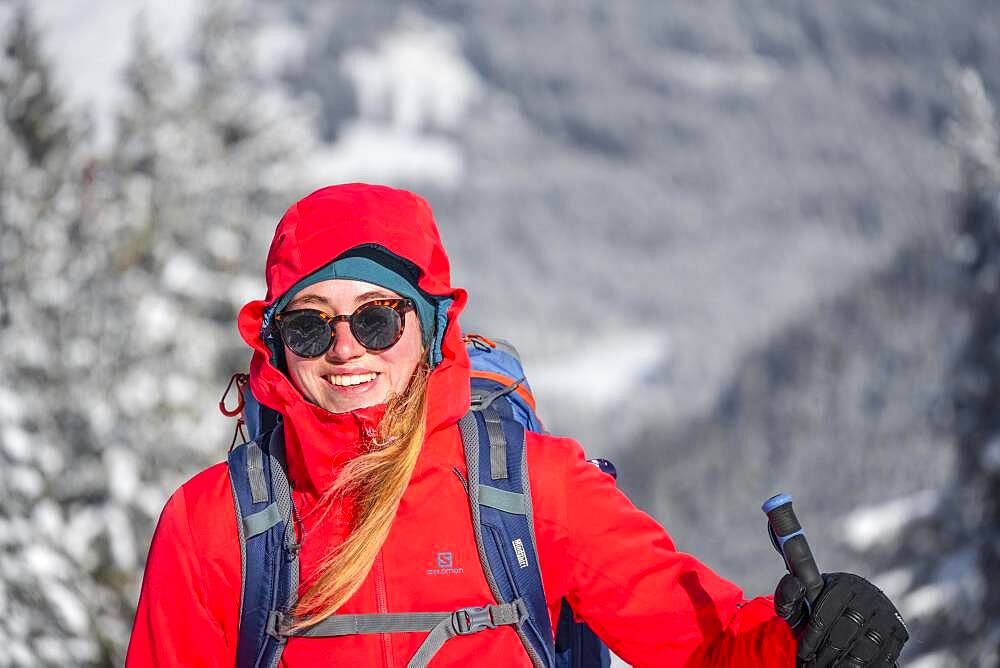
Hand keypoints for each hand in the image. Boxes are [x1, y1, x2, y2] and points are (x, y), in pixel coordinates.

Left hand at [774, 572, 907, 666]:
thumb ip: (791, 598)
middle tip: (814, 667)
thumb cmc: (823, 611)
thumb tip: (794, 583)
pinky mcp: (899, 631)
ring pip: (865, 648)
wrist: (859, 615)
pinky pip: (884, 657)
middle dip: (826, 655)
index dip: (811, 638)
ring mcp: (887, 612)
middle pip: (844, 633)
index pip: (823, 614)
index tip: (802, 654)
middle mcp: (868, 594)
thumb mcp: (804, 604)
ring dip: (845, 666)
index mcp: (842, 584)